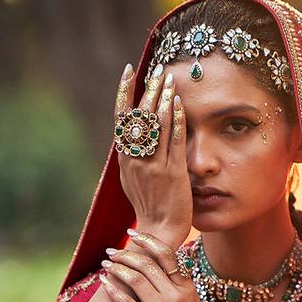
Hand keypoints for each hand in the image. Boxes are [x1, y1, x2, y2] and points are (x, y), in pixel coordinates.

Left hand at [100, 229, 211, 301]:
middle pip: (147, 264)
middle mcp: (176, 296)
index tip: (133, 234)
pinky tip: (104, 283)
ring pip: (135, 279)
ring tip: (105, 264)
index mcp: (187, 289)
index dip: (148, 241)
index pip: (167, 255)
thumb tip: (173, 269)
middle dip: (126, 254)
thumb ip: (182, 288)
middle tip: (111, 252)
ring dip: (117, 268)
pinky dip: (113, 289)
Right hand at [114, 62, 191, 249]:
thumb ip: (133, 157)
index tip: (130, 71)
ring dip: (164, 98)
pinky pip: (174, 141)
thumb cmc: (149, 206)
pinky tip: (179, 105)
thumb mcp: (133, 180)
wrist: (159, 231)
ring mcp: (154, 165)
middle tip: (158, 69)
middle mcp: (137, 159)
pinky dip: (176, 120)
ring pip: (156, 124)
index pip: (122, 117)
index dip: (125, 92)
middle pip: (140, 116)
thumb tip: (131, 137)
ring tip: (170, 79)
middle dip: (149, 89)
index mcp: (125, 159)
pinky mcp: (172, 173)